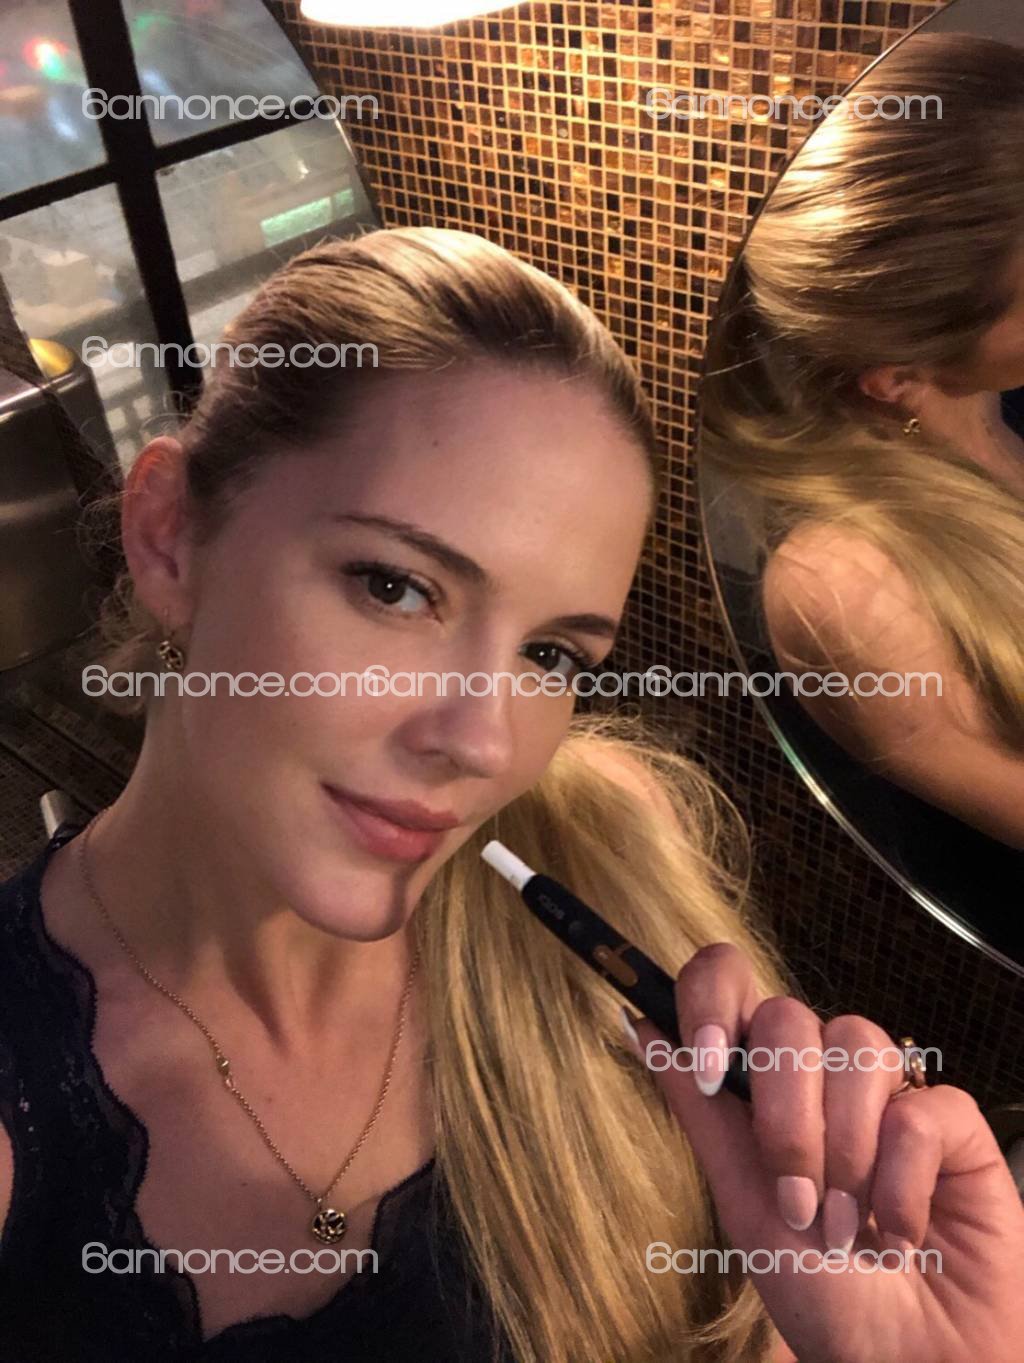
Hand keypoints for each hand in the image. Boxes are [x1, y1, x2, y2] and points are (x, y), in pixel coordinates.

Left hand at [626, 943, 1023, 1362]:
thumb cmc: (821, 1293)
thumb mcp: (741, 1203)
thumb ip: (698, 1111)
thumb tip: (638, 1022)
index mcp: (760, 1080)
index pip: (728, 982)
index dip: (711, 1000)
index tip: (707, 1069)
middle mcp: (821, 1071)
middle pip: (787, 1016)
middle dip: (783, 1119)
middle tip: (795, 1203)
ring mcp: (886, 1088)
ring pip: (855, 1045)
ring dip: (844, 1155)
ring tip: (848, 1231)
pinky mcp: (950, 1119)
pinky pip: (917, 1108)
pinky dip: (901, 1182)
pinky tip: (901, 1232)